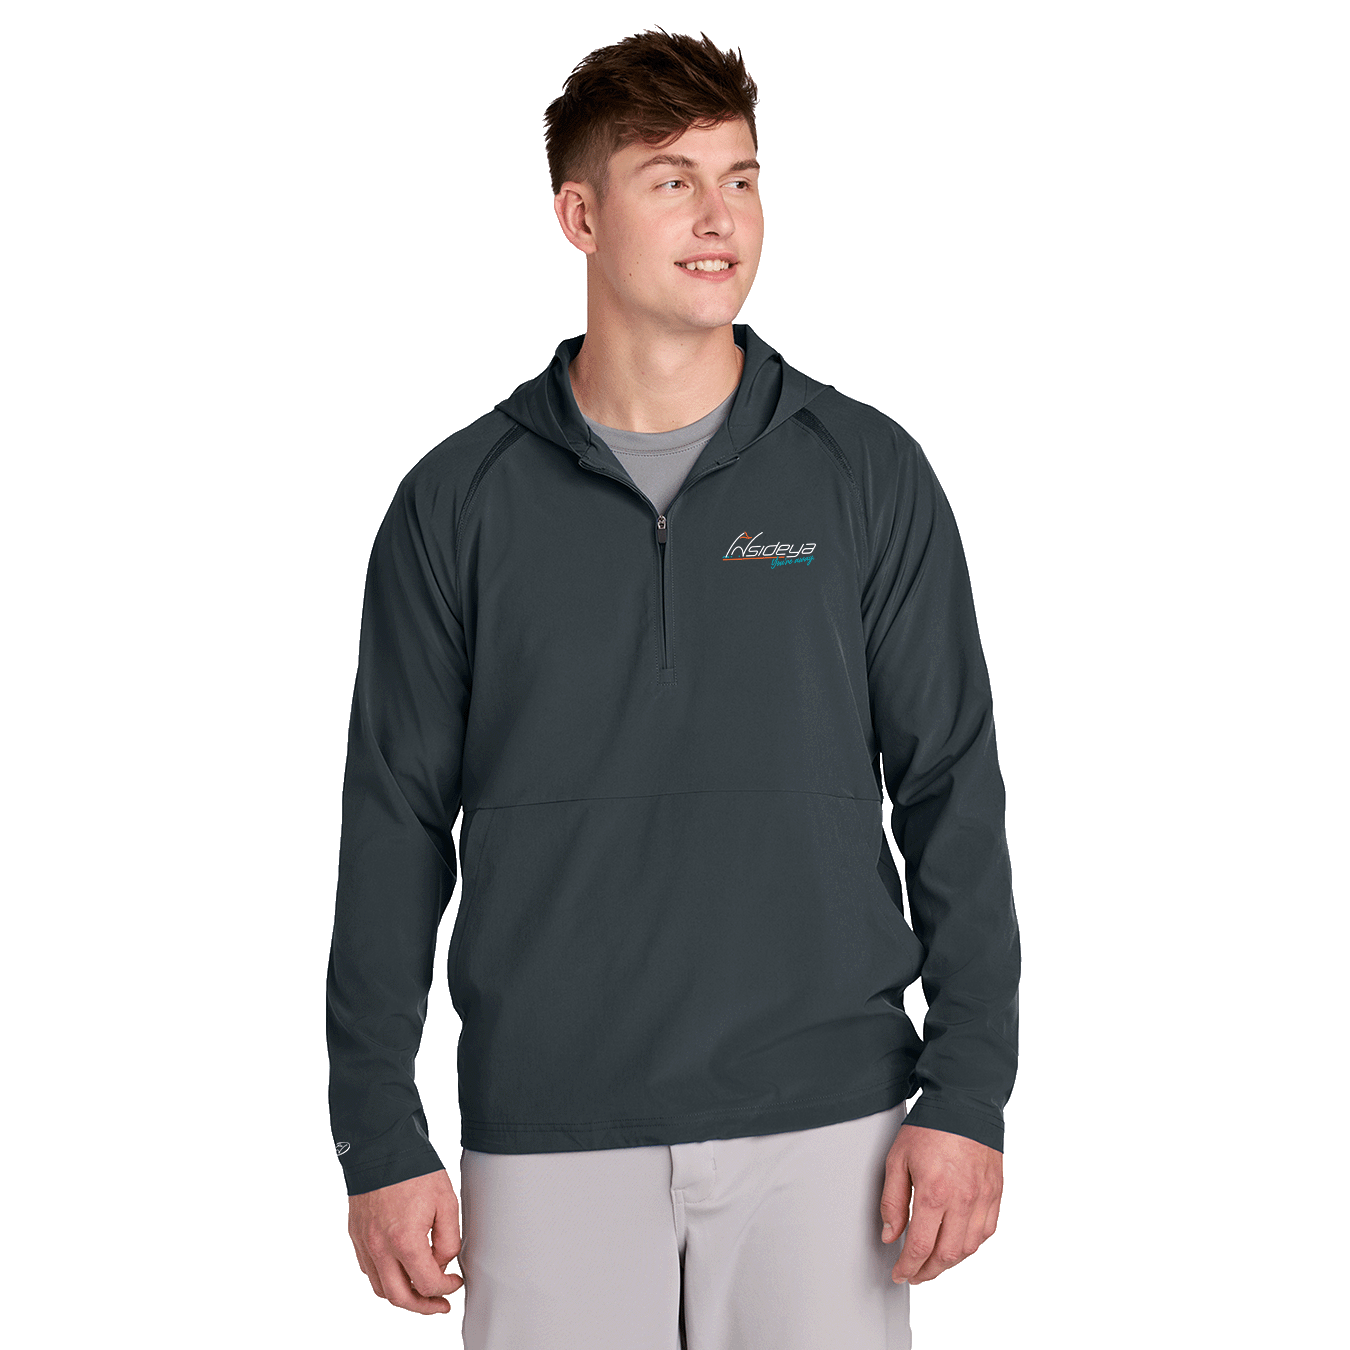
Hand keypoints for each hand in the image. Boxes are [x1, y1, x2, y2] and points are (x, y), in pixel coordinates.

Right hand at [348, 1169, 464, 1313]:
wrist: (382, 1146)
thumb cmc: (414, 1170)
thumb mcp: (446, 1202)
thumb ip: (448, 1240)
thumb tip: (442, 1263)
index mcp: (405, 1241)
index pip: (428, 1284)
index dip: (446, 1289)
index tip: (455, 1282)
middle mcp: (379, 1248)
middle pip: (400, 1298)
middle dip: (423, 1307)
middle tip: (439, 1305)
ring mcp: (364, 1243)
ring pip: (381, 1288)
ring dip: (402, 1296)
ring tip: (421, 1291)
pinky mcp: (356, 1236)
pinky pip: (369, 1270)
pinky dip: (386, 1278)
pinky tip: (400, 1269)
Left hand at [879, 1123, 1002, 1284]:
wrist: (964, 1101)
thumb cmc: (929, 1127)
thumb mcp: (897, 1159)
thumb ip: (892, 1201)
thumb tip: (890, 1235)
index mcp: (934, 1193)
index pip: (920, 1246)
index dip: (908, 1266)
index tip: (899, 1273)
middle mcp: (962, 1201)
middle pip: (946, 1255)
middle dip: (927, 1272)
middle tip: (914, 1274)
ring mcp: (983, 1198)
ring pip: (968, 1249)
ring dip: (949, 1263)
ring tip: (933, 1264)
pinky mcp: (996, 1193)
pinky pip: (986, 1231)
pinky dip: (970, 1245)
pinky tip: (957, 1244)